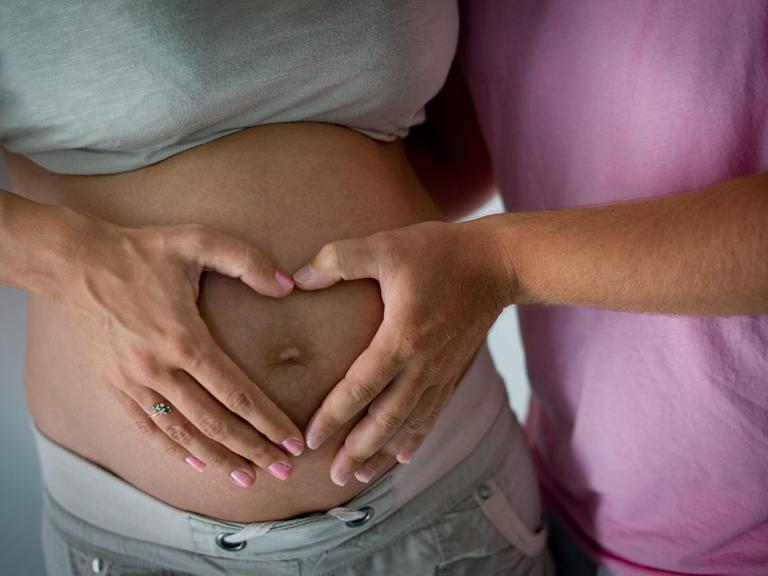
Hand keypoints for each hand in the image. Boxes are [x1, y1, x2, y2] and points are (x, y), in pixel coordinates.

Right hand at [58, 213, 304, 488]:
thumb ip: (247, 261)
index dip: (267, 420)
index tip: (292, 441)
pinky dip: (174, 450)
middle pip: (214, 423)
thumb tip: (288, 286)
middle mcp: (159, 369)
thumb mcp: (198, 240)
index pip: (235, 392)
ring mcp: (134, 382)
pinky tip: (197, 464)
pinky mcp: (116, 386)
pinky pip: (148, 428)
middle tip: (282, 470)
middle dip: (252, 449)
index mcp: (184, 338)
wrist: (77, 263)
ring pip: (182, 434)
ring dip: (218, 459)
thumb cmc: (142, 251)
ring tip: (247, 478)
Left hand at [293, 217, 513, 485]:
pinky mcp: (454, 372)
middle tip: (333, 477)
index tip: (311, 439)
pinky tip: (401, 457)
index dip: (334, 416)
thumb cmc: (439, 251)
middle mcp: (424, 365)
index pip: (361, 388)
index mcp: (402, 338)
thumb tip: (297, 279)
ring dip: (384, 453)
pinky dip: (414, 439)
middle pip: (386, 420)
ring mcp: (442, 372)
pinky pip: (432, 414)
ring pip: (410, 425)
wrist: (497, 263)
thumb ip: (338, 260)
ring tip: (359, 476)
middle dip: (358, 450)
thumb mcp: (384, 246)